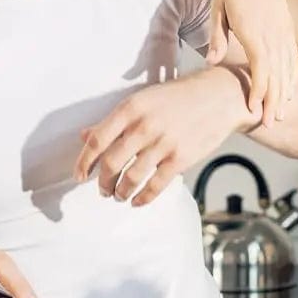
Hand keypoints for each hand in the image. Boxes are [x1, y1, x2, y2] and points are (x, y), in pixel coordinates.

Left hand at [73, 68, 254, 205]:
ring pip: (131, 178)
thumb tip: (84, 136)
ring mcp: (163, 143)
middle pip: (111, 164)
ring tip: (118, 195)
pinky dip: (143, 198)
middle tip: (102, 189)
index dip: (84, 162)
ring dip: (120, 192)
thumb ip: (112, 121)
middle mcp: (143, 126)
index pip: (97, 141)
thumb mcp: (140, 101)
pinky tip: (137, 201)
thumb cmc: (175, 98)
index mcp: (130, 109)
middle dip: (103, 182)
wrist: (218, 97)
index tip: (79, 176)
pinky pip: (155, 186)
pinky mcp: (181, 158)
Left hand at [205, 0, 297, 126]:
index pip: (261, 70)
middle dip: (275, 100)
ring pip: (288, 67)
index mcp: (254, 31)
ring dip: (286, 91)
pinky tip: (290, 86)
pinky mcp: (286, 24)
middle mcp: (273, 33)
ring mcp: (282, 29)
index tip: (256, 112)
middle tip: (272, 123)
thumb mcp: (217, 10)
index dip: (260, 93)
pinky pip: (293, 55)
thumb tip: (212, 63)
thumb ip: (216, 38)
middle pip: (278, 74)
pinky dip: (293, 74)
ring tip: (282, 111)